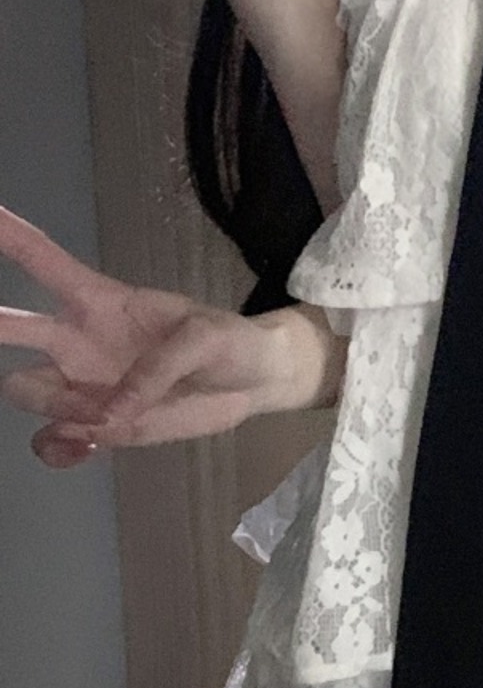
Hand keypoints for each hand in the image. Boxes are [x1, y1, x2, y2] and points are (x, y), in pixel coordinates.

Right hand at [0, 205, 301, 469]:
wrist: (253, 383)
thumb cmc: (228, 342)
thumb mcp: (206, 337)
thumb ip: (160, 367)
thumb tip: (112, 411)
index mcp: (100, 302)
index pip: (43, 262)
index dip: (9, 238)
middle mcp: (78, 340)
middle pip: (12, 329)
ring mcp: (84, 385)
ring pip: (27, 391)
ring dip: (54, 407)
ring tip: (102, 418)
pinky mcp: (100, 425)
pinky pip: (54, 440)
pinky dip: (57, 449)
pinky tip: (83, 449)